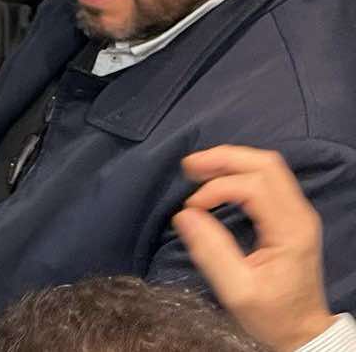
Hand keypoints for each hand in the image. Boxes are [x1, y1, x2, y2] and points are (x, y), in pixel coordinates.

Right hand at [174, 146, 336, 351]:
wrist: (303, 331)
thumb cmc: (272, 314)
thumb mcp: (237, 290)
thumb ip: (211, 251)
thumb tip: (185, 215)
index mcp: (290, 230)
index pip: (253, 186)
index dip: (217, 188)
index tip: (192, 208)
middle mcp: (299, 214)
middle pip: (266, 164)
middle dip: (224, 158)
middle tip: (189, 166)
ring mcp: (298, 213)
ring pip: (268, 166)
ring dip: (231, 162)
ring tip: (198, 169)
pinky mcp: (291, 216)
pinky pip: (268, 178)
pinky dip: (240, 171)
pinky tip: (218, 180)